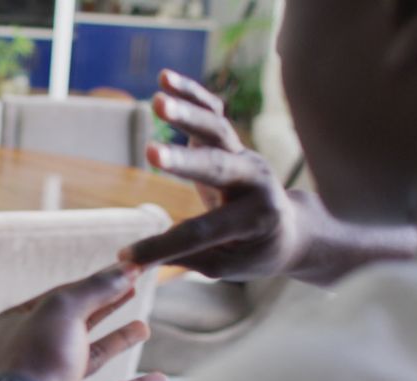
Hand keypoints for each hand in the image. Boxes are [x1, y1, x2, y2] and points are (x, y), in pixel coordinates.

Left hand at [0, 263, 166, 380]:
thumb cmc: (38, 354)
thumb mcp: (64, 306)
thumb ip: (96, 287)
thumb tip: (127, 268)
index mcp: (14, 325)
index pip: (58, 297)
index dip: (92, 283)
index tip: (123, 272)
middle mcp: (31, 352)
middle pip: (76, 323)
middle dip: (105, 307)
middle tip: (132, 290)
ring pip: (92, 357)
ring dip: (119, 341)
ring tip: (144, 327)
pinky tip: (159, 379)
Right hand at [119, 69, 309, 279]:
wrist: (289, 227)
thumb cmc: (251, 252)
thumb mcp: (224, 265)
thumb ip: (185, 258)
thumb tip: (134, 261)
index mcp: (254, 219)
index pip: (201, 233)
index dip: (161, 246)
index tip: (127, 256)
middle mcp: (253, 181)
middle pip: (217, 168)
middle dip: (183, 162)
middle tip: (150, 154)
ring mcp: (243, 155)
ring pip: (217, 130)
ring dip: (187, 114)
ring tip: (158, 99)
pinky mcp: (231, 140)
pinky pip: (213, 111)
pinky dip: (192, 92)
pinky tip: (164, 78)